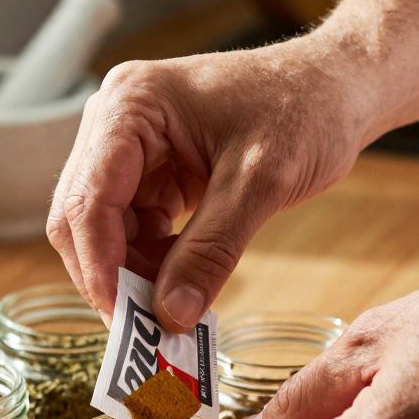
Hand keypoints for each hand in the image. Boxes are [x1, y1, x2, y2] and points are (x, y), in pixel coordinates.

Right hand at [47, 38, 367, 329]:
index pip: (88, 199)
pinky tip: (182, 284)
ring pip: (104, 230)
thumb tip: (172, 316)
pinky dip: (151, 262)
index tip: (125, 321)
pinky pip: (132, 227)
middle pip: (82, 217)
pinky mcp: (150, 168)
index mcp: (130, 105)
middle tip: (146, 331)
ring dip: (133, 275)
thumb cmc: (306, 110)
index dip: (100, 266)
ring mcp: (129, 145)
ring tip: (172, 312)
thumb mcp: (261, 182)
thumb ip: (211, 251)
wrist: (337, 87)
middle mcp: (115, 121)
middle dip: (112, 276)